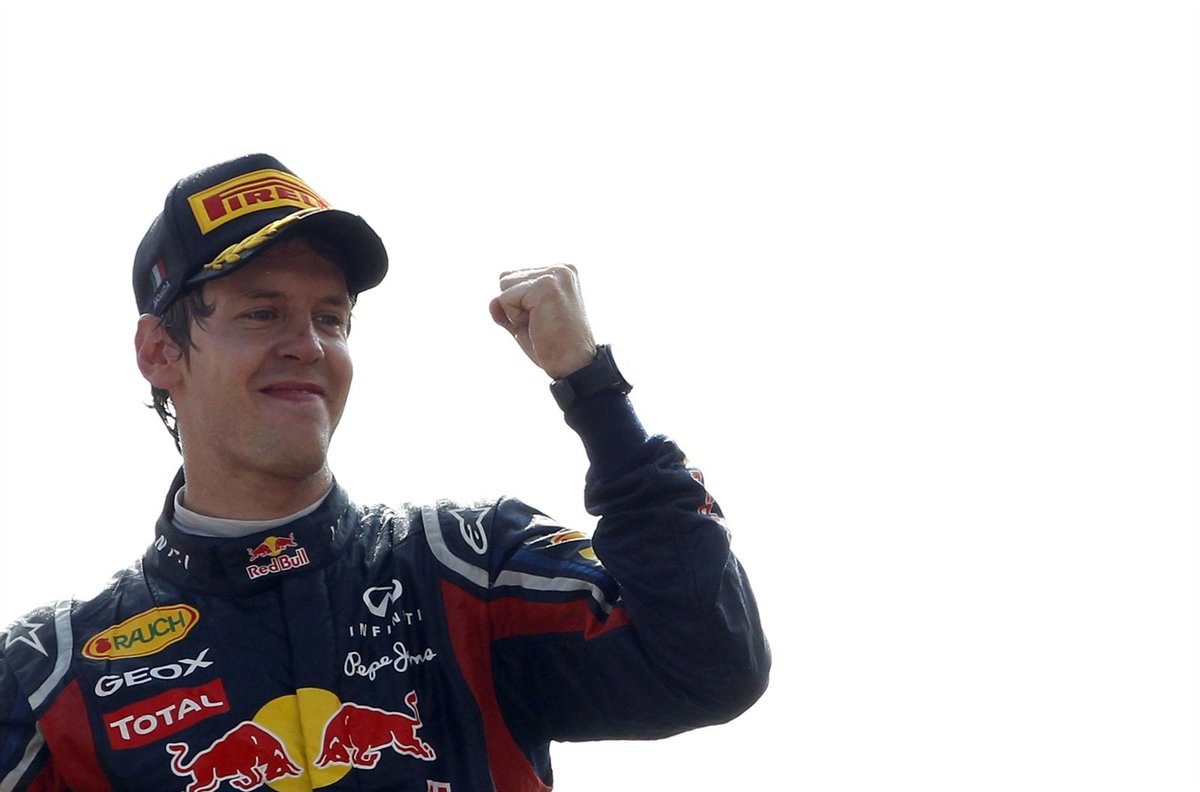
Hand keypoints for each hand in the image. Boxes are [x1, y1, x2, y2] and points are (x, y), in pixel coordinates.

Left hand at [489, 264, 596, 378]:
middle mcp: (559, 269)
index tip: (542, 319)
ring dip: (515, 311)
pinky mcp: (546, 286)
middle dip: (515, 306)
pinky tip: (539, 324)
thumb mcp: (524, 322)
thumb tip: (493, 301)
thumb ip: (506, 308)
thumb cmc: (552, 346)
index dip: (517, 304)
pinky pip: (505, 298)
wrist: (573, 365)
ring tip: (540, 323)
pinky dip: (515, 317)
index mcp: (559, 273)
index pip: (514, 277)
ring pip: (505, 285)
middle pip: (506, 278)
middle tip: (541, 323)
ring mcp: (554, 276)